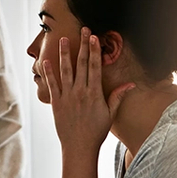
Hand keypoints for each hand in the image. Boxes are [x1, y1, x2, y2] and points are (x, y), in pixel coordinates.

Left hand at [42, 27, 134, 155]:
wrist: (79, 147)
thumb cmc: (96, 131)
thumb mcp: (110, 114)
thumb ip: (118, 96)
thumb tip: (131, 84)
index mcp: (94, 93)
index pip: (95, 67)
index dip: (94, 51)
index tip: (95, 37)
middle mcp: (80, 92)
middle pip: (81, 64)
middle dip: (83, 45)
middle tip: (83, 30)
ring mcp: (67, 97)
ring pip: (65, 71)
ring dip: (63, 54)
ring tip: (61, 39)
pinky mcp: (56, 103)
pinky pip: (51, 85)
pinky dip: (48, 72)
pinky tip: (46, 60)